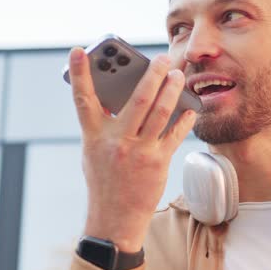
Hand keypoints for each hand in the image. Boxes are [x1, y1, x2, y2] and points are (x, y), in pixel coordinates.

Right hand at [68, 47, 195, 252]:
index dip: (79, 74)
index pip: (83, 100)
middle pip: (137, 99)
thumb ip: (103, 126)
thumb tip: (118, 98)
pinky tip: (191, 107)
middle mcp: (116, 141)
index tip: (79, 50)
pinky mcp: (157, 162)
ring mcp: (138, 151)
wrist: (114, 219)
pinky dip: (184, 118)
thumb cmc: (104, 181)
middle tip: (161, 58)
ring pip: (160, 112)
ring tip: (179, 75)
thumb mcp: (93, 152)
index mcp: (94, 136)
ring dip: (172, 90)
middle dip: (152, 75)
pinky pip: (174, 134)